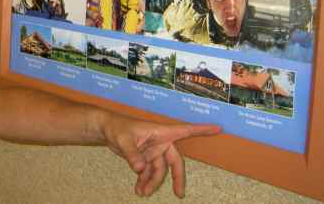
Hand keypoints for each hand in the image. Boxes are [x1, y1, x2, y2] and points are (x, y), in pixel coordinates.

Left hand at [100, 114, 220, 196]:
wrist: (105, 129)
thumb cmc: (116, 127)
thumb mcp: (123, 140)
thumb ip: (132, 154)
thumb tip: (140, 168)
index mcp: (160, 132)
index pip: (185, 130)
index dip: (202, 130)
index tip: (218, 128)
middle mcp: (160, 141)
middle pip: (175, 161)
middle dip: (177, 178)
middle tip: (179, 194)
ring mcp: (153, 150)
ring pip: (160, 170)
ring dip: (153, 182)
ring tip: (142, 193)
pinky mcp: (145, 157)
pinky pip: (149, 172)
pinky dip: (145, 181)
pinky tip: (139, 190)